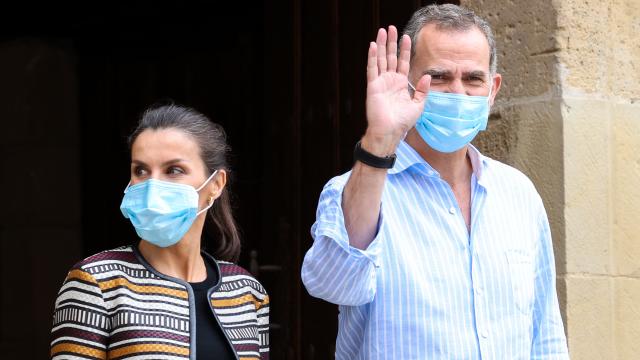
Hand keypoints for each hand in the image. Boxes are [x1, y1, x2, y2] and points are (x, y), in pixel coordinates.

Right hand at [364, 26, 429, 154]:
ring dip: (382, 45)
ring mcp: (381, 82)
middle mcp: (390, 81)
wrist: (390, 131)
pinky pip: (372, 69)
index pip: (403, 62)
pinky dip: (373, 57)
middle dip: (391, 42)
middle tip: (391, 28)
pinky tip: (373, 45)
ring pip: (381, 59)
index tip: (406, 37)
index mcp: (400, 84)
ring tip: (382, 31)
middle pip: (391, 57)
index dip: (404, 50)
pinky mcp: (373, 86)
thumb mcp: (418, 105)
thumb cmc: (403, 122)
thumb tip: (427, 75)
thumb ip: (422, 90)